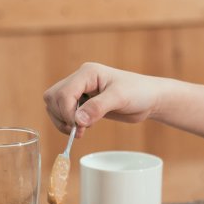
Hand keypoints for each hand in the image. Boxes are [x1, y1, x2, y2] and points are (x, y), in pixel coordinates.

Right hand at [43, 62, 159, 136]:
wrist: (150, 98)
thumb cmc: (139, 93)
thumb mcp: (120, 98)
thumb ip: (98, 108)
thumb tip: (77, 121)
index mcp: (87, 73)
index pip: (64, 92)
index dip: (67, 112)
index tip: (79, 127)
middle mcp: (80, 79)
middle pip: (53, 97)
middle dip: (61, 116)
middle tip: (78, 130)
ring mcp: (80, 90)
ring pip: (55, 105)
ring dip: (62, 120)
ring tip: (80, 131)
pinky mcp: (83, 101)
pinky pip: (64, 112)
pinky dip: (68, 122)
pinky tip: (83, 128)